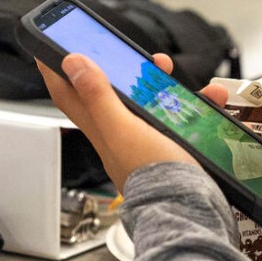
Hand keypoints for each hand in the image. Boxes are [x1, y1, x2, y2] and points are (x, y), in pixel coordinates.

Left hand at [38, 53, 229, 192]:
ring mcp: (149, 144)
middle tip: (142, 56)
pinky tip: (214, 103)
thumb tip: (72, 62)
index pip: (69, 94)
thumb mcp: (123, 130)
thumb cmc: (154, 177)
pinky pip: (185, 121)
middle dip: (129, 70)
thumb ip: (99, 97)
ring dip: (172, 88)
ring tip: (190, 82)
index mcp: (103, 130)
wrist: (190, 214)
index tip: (47, 46)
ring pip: (156, 105)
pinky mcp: (176, 151)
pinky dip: (199, 108)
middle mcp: (123, 136)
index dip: (55, 69)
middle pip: (116, 94)